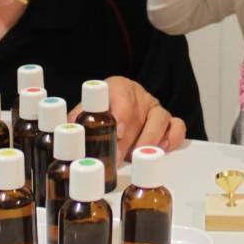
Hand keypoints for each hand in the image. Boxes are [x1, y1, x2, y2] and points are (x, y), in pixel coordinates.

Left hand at [67, 76, 186, 160]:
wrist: (116, 108)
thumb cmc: (100, 110)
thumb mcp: (85, 111)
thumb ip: (76, 119)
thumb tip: (65, 133)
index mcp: (118, 87)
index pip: (122, 94)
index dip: (121, 113)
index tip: (118, 129)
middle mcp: (139, 96)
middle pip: (139, 114)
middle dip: (129, 138)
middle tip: (118, 156)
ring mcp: (155, 109)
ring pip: (160, 119)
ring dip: (149, 140)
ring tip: (138, 156)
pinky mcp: (168, 121)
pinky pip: (177, 127)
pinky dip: (173, 138)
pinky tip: (161, 149)